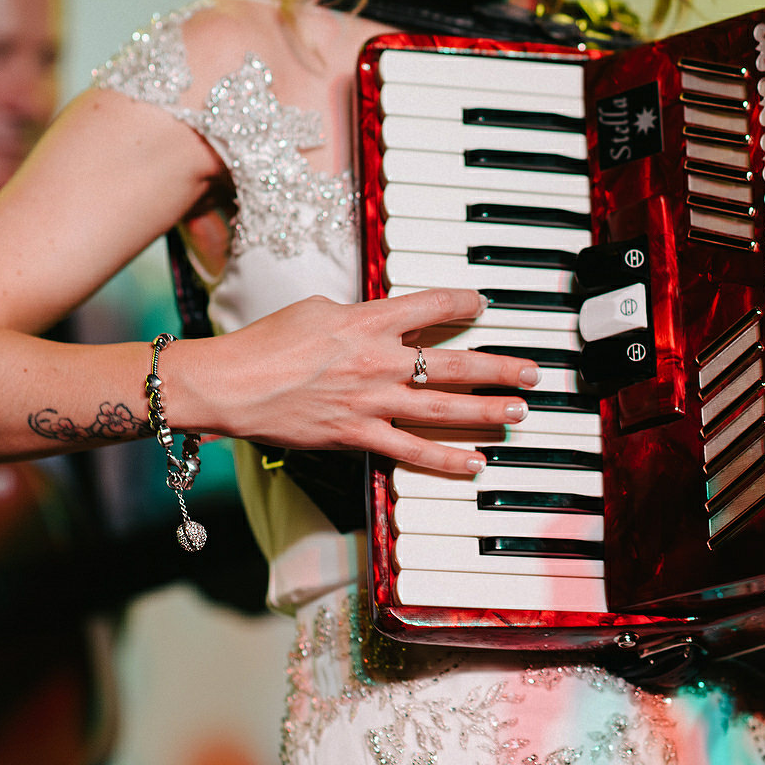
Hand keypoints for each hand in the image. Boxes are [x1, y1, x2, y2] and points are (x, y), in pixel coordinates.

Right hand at [193, 289, 541, 474]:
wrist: (232, 384)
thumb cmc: (267, 343)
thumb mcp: (318, 310)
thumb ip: (360, 315)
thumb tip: (386, 319)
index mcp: (368, 320)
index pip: (432, 305)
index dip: (465, 303)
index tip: (483, 305)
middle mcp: (378, 360)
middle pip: (455, 362)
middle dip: (500, 367)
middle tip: (532, 372)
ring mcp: (372, 401)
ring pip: (444, 408)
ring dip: (488, 411)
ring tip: (519, 411)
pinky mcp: (358, 435)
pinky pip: (413, 450)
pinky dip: (447, 459)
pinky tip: (476, 461)